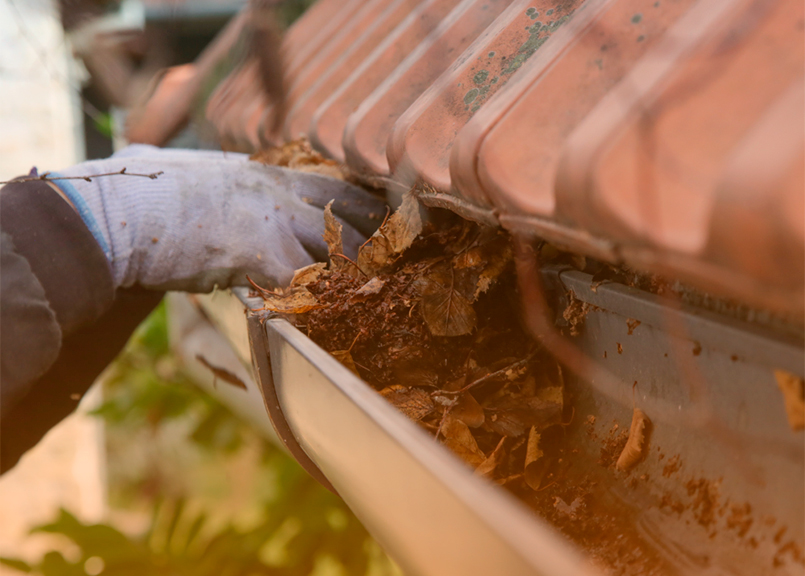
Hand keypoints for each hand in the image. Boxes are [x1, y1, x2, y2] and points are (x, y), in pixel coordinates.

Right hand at [50, 145, 385, 291]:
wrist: (122, 209)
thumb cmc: (146, 189)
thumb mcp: (194, 172)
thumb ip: (215, 176)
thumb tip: (181, 163)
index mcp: (267, 175)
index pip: (334, 187)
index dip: (364, 207)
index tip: (385, 221)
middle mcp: (280, 194)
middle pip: (347, 217)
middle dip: (373, 241)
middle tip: (393, 262)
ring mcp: (274, 222)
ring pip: (336, 250)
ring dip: (351, 276)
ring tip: (371, 297)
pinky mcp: (261, 255)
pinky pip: (304, 284)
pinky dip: (313, 303)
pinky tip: (321, 317)